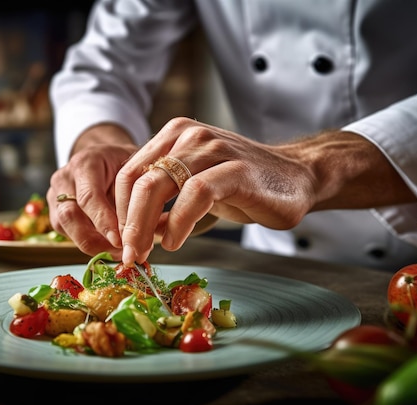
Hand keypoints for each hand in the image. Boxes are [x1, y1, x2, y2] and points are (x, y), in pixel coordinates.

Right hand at [47, 124, 137, 258]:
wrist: (105, 157)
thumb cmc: (123, 163)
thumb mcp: (135, 170)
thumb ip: (139, 195)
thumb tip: (154, 230)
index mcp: (85, 164)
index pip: (88, 197)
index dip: (103, 222)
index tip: (121, 241)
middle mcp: (64, 179)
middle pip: (69, 216)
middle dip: (95, 240)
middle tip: (121, 252)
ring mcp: (56, 196)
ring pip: (65, 228)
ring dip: (92, 246)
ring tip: (118, 253)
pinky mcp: (56, 212)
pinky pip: (68, 234)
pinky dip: (89, 244)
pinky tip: (109, 248)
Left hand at [115, 117, 413, 265]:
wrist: (298, 176)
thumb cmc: (243, 184)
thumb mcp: (194, 189)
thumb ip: (165, 205)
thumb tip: (136, 235)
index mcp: (173, 136)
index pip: (129, 174)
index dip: (118, 212)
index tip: (121, 243)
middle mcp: (188, 136)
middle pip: (138, 181)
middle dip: (126, 224)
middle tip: (128, 255)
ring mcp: (212, 149)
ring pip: (158, 185)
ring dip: (144, 226)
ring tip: (144, 253)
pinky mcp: (235, 169)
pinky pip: (195, 194)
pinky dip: (178, 222)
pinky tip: (174, 242)